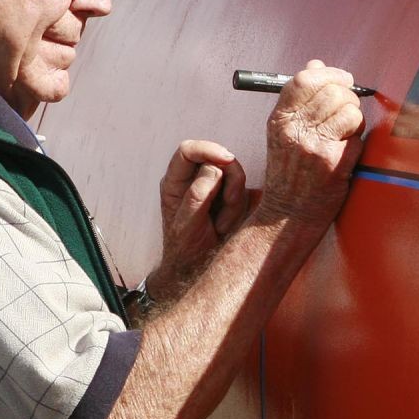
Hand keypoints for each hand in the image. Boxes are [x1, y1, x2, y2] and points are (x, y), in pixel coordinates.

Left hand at [154, 140, 247, 301]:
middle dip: (228, 183)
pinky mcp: (229, 196)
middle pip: (218, 160)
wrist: (198, 269)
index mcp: (174, 182)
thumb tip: (214, 168)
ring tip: (221, 225)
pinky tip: (227, 225)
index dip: (208, 149)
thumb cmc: (186, 248)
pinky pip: (243, 191)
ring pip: (235, 176)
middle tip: (224, 210)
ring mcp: (213, 187)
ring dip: (234, 201)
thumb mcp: (187, 225)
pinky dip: (239, 208)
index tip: (227, 159)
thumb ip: (197, 195)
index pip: (187, 150)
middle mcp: (193, 179)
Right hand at [261, 62, 364, 229]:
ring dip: (355, 122)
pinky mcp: (334, 165)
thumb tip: (316, 65)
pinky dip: (356, 146)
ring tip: (344, 136)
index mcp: (280, 120)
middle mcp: (295, 131)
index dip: (330, 74)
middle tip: (347, 112)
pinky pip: (358, 140)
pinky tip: (344, 155)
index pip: (305, 80)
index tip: (344, 79)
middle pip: (334, 93)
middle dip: (349, 99)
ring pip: (351, 114)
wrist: (287, 214)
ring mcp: (314, 148)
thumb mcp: (283, 132)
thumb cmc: (289, 172)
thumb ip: (298, 99)